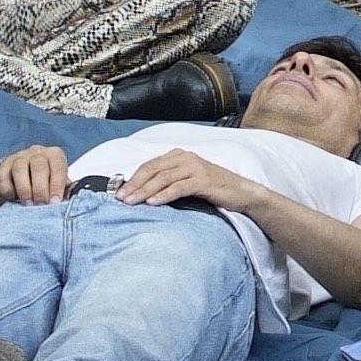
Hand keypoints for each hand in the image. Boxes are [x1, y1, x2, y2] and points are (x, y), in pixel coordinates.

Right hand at [0, 149, 75, 227]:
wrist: (16, 186)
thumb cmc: (43, 188)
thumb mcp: (56, 187)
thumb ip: (64, 192)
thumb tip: (72, 204)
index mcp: (54, 156)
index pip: (58, 166)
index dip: (57, 185)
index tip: (55, 202)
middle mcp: (37, 152)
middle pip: (39, 166)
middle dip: (40, 188)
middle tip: (40, 205)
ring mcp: (18, 157)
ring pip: (20, 169)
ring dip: (25, 189)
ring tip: (28, 205)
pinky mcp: (2, 166)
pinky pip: (3, 176)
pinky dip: (8, 190)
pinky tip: (13, 200)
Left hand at [99, 144, 255, 211]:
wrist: (241, 193)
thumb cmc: (213, 189)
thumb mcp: (187, 182)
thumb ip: (169, 182)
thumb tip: (143, 194)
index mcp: (179, 156)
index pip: (149, 165)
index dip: (133, 178)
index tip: (119, 192)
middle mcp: (185, 158)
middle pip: (153, 170)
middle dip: (135, 184)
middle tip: (120, 198)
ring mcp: (195, 168)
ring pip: (163, 178)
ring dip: (145, 191)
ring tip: (132, 202)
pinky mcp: (203, 180)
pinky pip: (179, 187)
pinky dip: (164, 195)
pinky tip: (153, 203)